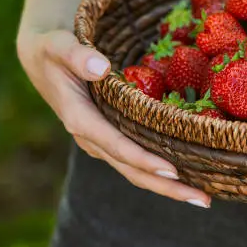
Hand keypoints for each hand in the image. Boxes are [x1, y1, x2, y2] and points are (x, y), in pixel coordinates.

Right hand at [17, 29, 210, 207]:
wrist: (43, 61)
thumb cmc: (53, 51)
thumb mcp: (59, 46)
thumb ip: (77, 56)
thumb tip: (101, 68)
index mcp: (80, 118)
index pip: (116, 145)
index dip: (143, 159)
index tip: (172, 171)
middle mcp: (92, 137)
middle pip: (131, 169)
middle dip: (166, 187)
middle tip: (203, 200)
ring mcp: (101, 140)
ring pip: (135, 170)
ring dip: (167, 186)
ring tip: (202, 197)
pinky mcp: (110, 137)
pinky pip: (136, 159)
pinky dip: (159, 170)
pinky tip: (187, 174)